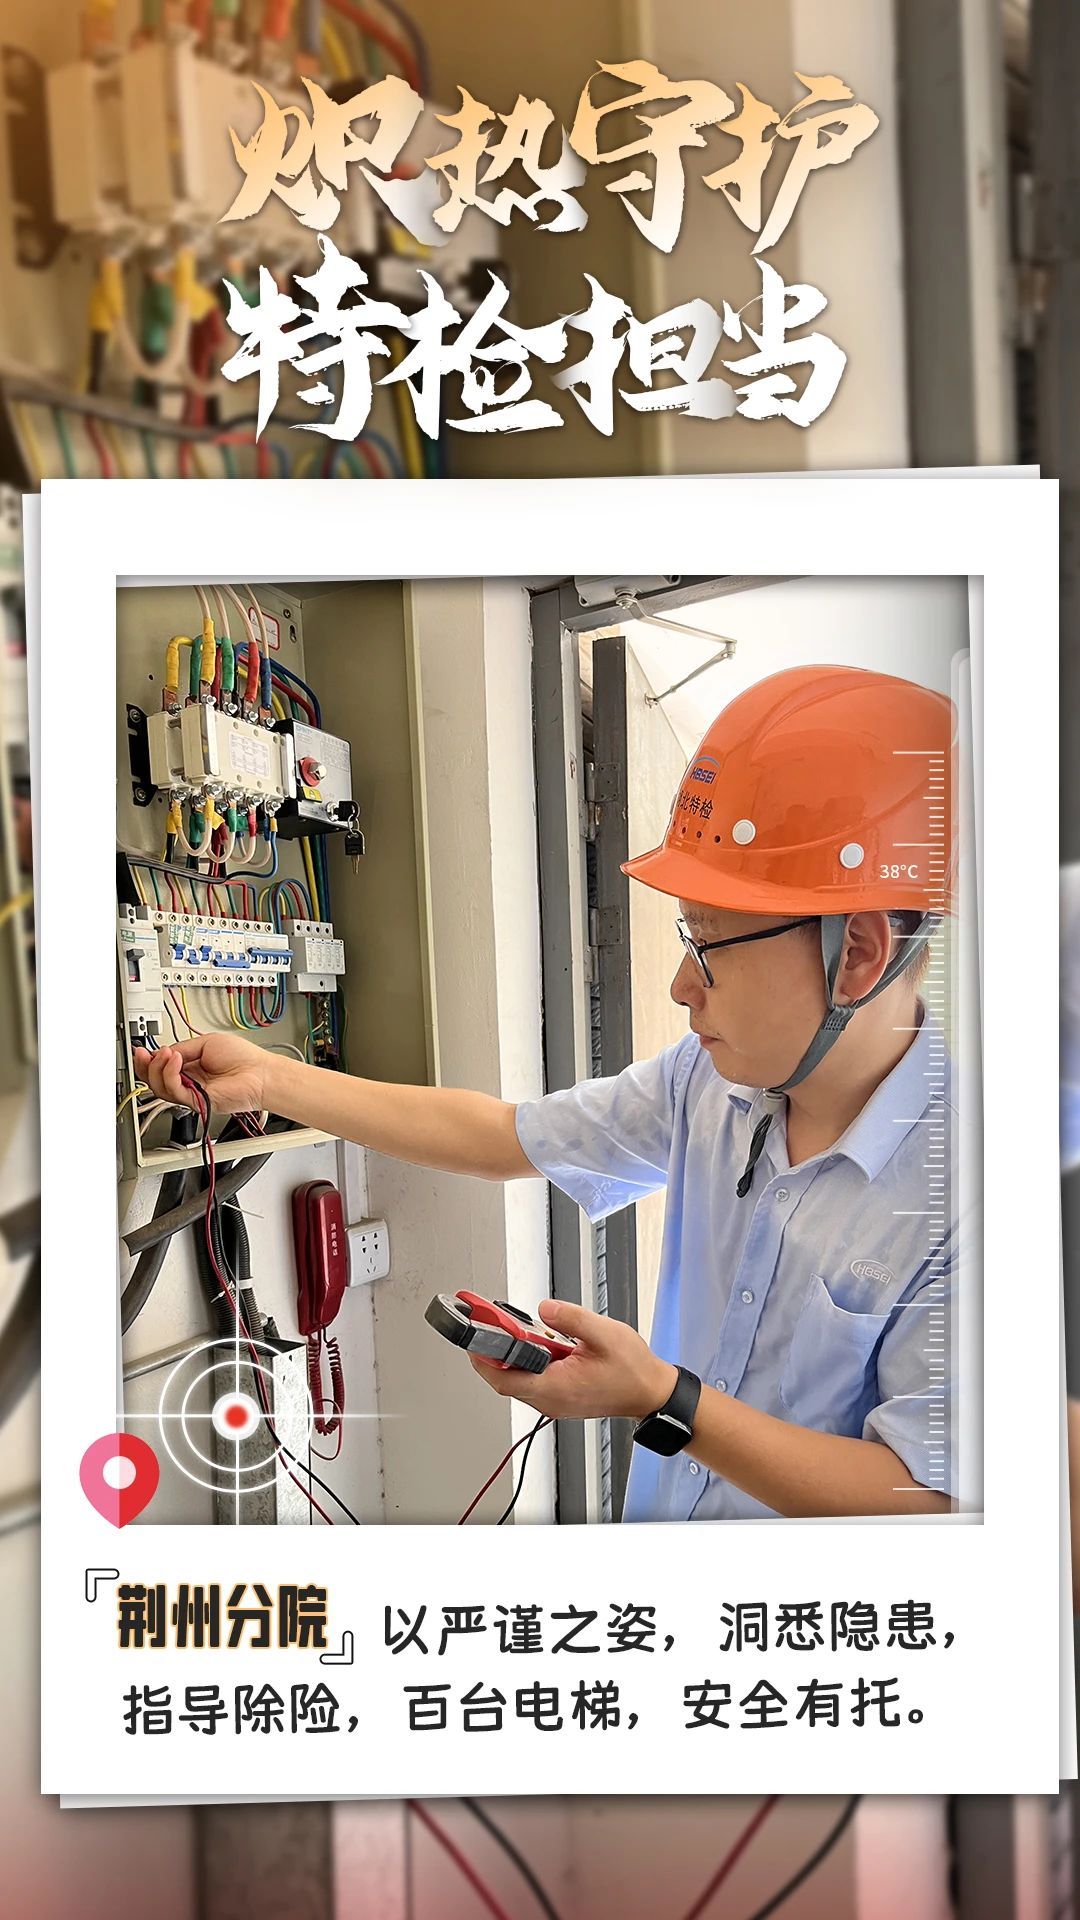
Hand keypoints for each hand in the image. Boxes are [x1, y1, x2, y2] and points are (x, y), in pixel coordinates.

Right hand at [133, 1033, 271, 1114]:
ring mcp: (192, 1093)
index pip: (162, 1067)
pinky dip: (170, 1075)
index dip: (149, 1060)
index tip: (142, 1050)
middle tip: (144, 1053)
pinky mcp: (197, 1102)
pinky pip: (174, 1091)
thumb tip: (164, 1052)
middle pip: (155, 1080)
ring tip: (167, 1054)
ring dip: (158, 1068)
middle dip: (145, 1066)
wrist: (261, 1074)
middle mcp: (189, 1082)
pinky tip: (175, 1061)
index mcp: (191, 1067)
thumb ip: (182, 1048)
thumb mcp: (206, 1043)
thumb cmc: (244, 1059)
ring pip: (160, 1088)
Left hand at [468, 1298, 676, 1421]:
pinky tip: (536, 1342)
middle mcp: (550, 1399)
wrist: (650, 1393)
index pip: (504, 1377)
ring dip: (511, 1354)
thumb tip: (543, 1308)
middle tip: (487, 1324)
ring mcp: (554, 1400)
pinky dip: (527, 1361)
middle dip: (493, 1351)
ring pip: (518, 1379)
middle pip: (505, 1378)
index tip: (473, 1335)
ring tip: (511, 1328)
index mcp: (556, 1387)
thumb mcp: (604, 1334)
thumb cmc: (632, 1371)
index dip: (483, 1357)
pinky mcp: (560, 1396)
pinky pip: (532, 1380)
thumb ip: (571, 1318)